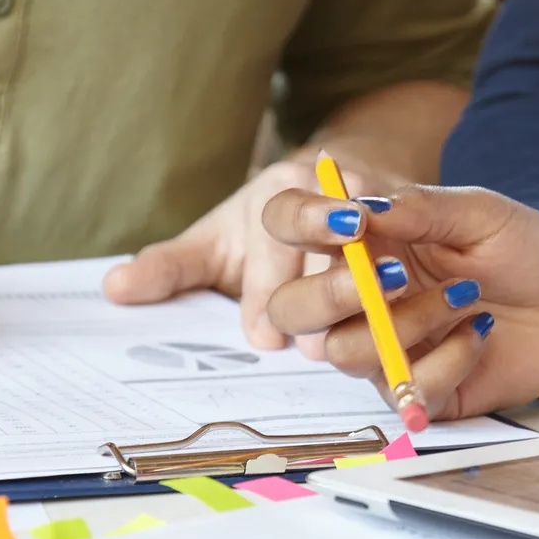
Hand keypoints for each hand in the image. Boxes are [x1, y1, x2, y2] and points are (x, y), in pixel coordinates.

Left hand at [103, 155, 397, 353]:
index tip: (260, 336)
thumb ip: (173, 268)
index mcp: (280, 193)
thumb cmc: (268, 230)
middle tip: (312, 348)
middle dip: (323, 293)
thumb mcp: (218, 244)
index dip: (268, 285)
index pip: (275, 231)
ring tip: (371, 339)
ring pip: (382, 254)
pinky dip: (423, 301)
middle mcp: (334, 193)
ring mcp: (384, 207)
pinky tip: (423, 334)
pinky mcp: (421, 228)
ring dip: (378, 300)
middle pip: (330, 246)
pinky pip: (424, 263)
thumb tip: (114, 287)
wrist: (342, 191)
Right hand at [257, 184, 538, 418]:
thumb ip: (420, 208)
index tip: (347, 222)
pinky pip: (403, 387)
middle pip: (292, 308)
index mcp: (362, 240)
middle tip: (395, 276)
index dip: (298, 222)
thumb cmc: (523, 248)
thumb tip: (364, 208)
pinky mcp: (416, 387)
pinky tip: (479, 335)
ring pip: (345, 351)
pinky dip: (447, 360)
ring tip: (466, 296)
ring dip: (406, 323)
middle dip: (333, 293)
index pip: (288, 225)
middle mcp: (359, 295)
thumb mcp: (479, 212)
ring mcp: (384, 345)